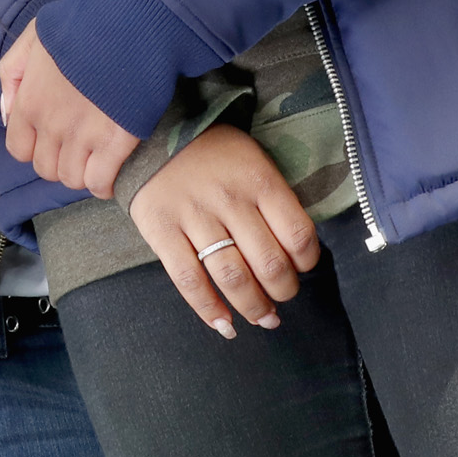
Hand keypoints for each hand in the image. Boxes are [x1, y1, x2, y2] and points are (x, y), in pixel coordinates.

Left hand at [0, 19, 140, 197]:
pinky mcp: (117, 142)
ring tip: (95, 155)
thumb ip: (12, 74)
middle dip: (59, 160)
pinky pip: (101, 182)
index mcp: (30, 102)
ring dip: (82, 171)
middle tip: (77, 144)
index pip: (19, 149)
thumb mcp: (33, 38)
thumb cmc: (80, 26)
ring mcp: (84, 137)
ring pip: (73, 179)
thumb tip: (7, 113)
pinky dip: (104, 183)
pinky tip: (110, 170)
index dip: (34, 145)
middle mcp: (51, 125)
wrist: (126, 22)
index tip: (51, 136)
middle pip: (46, 168)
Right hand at [128, 124, 319, 336]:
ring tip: (263, 317)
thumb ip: (272, 199)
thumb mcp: (252, 159)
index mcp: (258, 179)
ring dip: (254, 307)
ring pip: (232, 277)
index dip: (307, 261)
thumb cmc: (212, 152)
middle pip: (268, 262)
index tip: (302, 267)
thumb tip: (295, 251)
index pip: (298, 233)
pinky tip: (224, 324)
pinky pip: (189, 280)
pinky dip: (209, 309)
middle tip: (282, 296)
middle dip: (283, 291)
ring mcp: (194, 217)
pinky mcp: (162, 232)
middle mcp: (229, 199)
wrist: (150, 132)